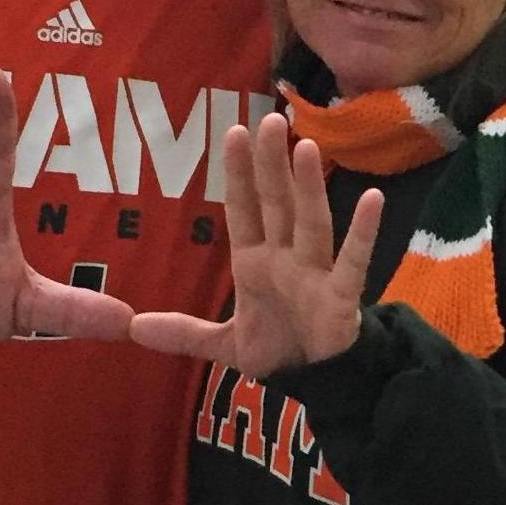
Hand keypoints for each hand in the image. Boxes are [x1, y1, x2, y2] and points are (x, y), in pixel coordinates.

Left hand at [128, 115, 382, 375]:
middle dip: (271, 165)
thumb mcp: (222, 344)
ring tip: (305, 147)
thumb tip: (132, 327)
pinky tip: (373, 199)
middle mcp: (285, 259)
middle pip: (277, 205)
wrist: (315, 383)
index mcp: (255, 262)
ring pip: (311, 223)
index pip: (244, 210)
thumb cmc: (278, 348)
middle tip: (269, 121)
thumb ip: (182, 332)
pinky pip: (354, 261)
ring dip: (308, 188)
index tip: (234, 133)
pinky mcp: (341, 297)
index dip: (239, 174)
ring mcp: (315, 274)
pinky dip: (363, 232)